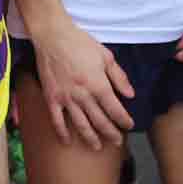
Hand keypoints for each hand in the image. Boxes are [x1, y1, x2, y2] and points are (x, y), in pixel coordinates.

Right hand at [32, 17, 134, 147]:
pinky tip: (67, 141)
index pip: (115, 109)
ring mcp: (66, 98)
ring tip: (97, 147)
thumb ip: (119, 77)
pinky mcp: (51, 98)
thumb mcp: (106, 56)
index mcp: (99, 84)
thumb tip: (130, 94)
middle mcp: (83, 95)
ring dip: (90, 138)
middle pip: (100, 121)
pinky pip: (57, 120)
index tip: (129, 125)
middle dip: (111, 133)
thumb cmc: (80, 43)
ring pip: (81, 124)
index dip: (124, 120)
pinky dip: (62, 132)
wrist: (52, 36)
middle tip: (117, 142)